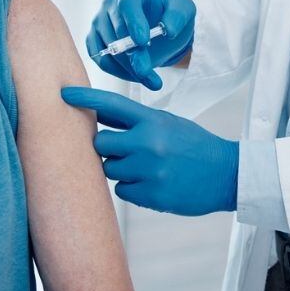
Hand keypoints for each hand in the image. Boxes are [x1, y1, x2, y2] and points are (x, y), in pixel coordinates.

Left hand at [61, 86, 237, 216]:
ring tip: (147, 168)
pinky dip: (132, 188)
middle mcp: (148, 143)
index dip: (85, 98)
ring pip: (109, 169)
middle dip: (109, 147)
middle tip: (128, 150)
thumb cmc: (194, 146)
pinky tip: (153, 183)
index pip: (111, 105)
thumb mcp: (167, 124)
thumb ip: (135, 122)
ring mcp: (149, 171)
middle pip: (101, 144)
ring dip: (121, 169)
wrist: (226, 174)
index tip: (63, 94)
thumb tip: (99, 118)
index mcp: (152, 121)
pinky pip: (122, 191)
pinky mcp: (151, 196)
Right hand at [87, 0, 195, 90]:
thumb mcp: (184, 10)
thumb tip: (168, 30)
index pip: (128, 3)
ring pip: (108, 48)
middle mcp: (111, 1)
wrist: (158, 27)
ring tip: (149, 77)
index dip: (134, 23)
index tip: (143, 42)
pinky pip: (100, 59)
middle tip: (148, 73)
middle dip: (133, 54)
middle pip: (117, 30)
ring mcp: (99, 19)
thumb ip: (178, 16)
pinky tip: (135, 75)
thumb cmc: (170, 15)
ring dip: (128, 68)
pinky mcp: (93, 37)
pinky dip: (117, 72)